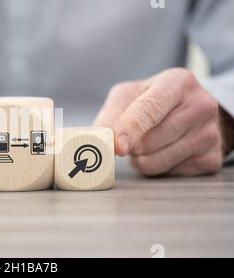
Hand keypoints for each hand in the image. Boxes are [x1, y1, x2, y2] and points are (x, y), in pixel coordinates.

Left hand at [94, 68, 223, 175]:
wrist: (192, 112)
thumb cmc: (152, 102)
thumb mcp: (127, 97)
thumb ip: (109, 116)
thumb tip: (97, 140)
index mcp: (176, 82)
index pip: (150, 108)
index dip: (130, 128)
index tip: (117, 146)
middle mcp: (200, 105)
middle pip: (149, 141)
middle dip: (131, 146)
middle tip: (130, 138)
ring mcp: (210, 133)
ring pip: (156, 161)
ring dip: (141, 159)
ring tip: (147, 143)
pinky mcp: (211, 158)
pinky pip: (168, 173)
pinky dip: (157, 167)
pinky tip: (163, 151)